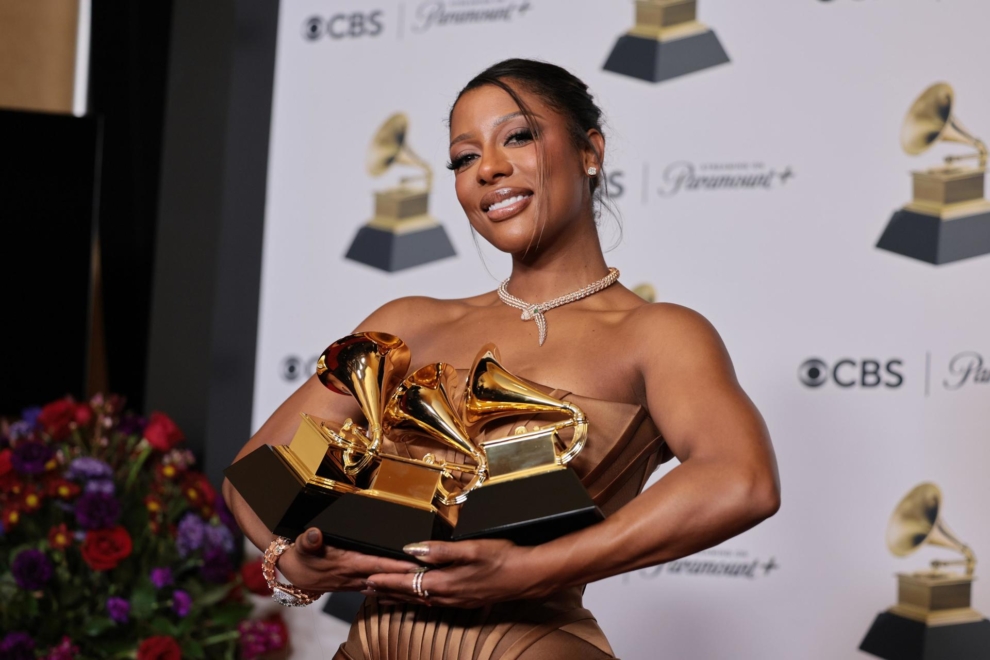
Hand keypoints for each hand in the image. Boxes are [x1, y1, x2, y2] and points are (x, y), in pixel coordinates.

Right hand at [276, 528, 419, 591]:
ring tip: (426, 586)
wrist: (293, 572)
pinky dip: (393, 590)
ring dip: (403, 587)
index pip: (377, 565)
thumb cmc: (302, 555)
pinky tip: (405, 591)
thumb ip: (309, 540)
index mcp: (348, 563)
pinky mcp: (355, 585)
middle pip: (387, 578)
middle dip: (408, 579)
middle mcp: (355, 576)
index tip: (416, 565)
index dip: (396, 566)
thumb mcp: (302, 544)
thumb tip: (314, 534)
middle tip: (432, 577)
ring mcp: (356, 583)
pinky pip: (378, 589)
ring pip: (385, 586)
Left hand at [364, 539, 551, 607]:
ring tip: (384, 595)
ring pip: (420, 601)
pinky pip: (433, 602)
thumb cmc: (502, 559)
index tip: (367, 579)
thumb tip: (411, 549)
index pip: (407, 583)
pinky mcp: (465, 600)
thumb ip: (439, 550)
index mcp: (445, 582)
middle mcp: (447, 596)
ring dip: (400, 597)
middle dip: (387, 592)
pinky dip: (418, 599)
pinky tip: (418, 597)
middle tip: (366, 590)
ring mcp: (457, 600)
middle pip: (409, 596)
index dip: (386, 581)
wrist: (528, 576)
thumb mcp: (471, 548)